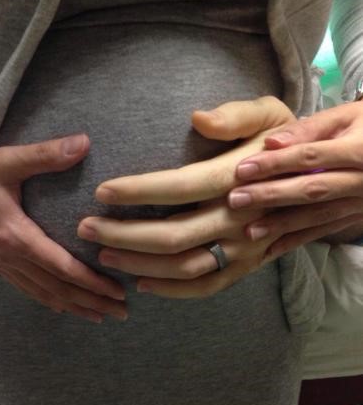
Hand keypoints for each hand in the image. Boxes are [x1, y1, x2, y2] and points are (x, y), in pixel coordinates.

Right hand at [0, 134, 126, 322]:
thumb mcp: (6, 161)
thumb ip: (46, 155)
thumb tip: (85, 143)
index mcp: (15, 236)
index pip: (62, 267)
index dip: (91, 282)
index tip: (117, 291)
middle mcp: (10, 258)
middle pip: (57, 288)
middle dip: (91, 302)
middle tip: (120, 312)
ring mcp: (2, 266)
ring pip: (44, 295)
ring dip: (74, 307)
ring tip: (100, 315)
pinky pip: (28, 290)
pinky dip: (50, 301)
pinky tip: (64, 307)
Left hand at [78, 97, 294, 297]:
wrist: (317, 180)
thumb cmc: (282, 143)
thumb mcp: (270, 114)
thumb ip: (235, 115)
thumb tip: (196, 118)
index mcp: (239, 177)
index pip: (181, 187)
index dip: (138, 191)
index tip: (102, 192)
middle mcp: (240, 218)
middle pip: (173, 235)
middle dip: (123, 234)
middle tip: (86, 228)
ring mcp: (244, 248)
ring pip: (184, 267)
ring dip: (139, 264)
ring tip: (102, 254)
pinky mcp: (246, 266)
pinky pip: (207, 286)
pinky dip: (172, 291)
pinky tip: (141, 283)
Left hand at [229, 101, 362, 256]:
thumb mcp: (347, 117)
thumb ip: (309, 128)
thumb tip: (270, 141)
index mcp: (360, 150)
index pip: (310, 156)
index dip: (275, 163)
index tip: (242, 169)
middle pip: (312, 190)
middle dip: (272, 196)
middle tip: (236, 200)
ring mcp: (360, 204)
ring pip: (317, 216)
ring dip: (282, 225)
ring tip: (249, 231)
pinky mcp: (354, 218)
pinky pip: (323, 232)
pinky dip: (296, 241)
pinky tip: (271, 250)